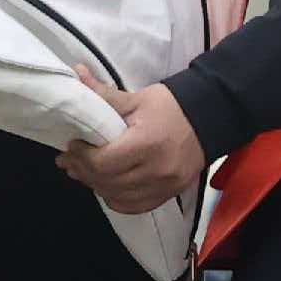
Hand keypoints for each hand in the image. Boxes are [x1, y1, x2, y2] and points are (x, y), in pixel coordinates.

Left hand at [59, 80, 208, 217]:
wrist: (210, 119)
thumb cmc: (172, 107)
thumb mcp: (137, 98)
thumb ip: (104, 94)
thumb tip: (76, 74)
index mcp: (146, 144)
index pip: (103, 162)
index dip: (81, 156)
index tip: (73, 145)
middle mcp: (156, 171)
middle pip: (106, 181)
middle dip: (83, 171)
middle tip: (69, 160)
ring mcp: (164, 187)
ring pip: (116, 197)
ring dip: (96, 185)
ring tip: (83, 172)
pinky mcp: (169, 195)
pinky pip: (133, 206)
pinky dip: (115, 198)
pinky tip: (106, 186)